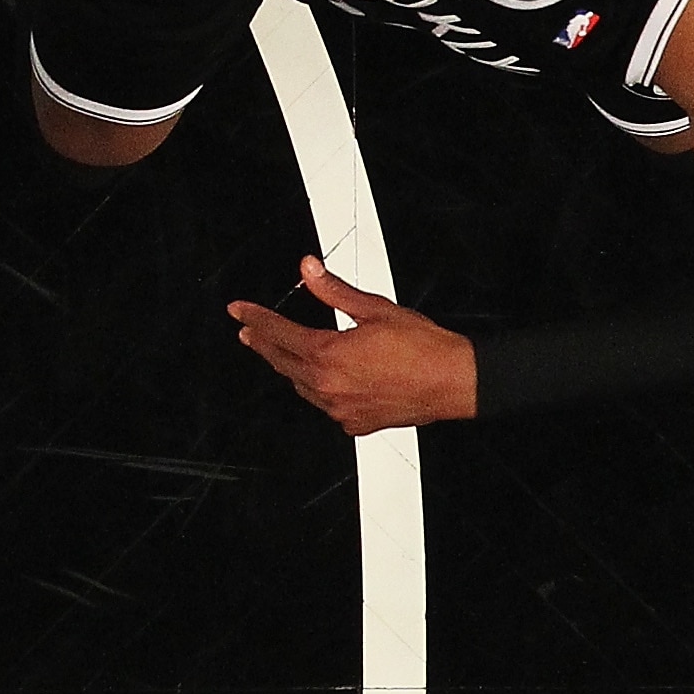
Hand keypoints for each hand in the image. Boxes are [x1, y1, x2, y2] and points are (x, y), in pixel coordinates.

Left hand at [225, 256, 479, 434]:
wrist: (454, 381)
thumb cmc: (422, 347)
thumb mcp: (373, 309)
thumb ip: (333, 290)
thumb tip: (309, 270)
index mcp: (328, 355)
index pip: (278, 333)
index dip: (255, 318)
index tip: (239, 311)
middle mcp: (328, 386)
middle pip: (282, 362)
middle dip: (263, 344)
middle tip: (248, 332)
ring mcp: (340, 409)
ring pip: (301, 387)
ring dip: (289, 368)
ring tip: (280, 353)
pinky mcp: (355, 423)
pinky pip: (325, 406)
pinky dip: (318, 390)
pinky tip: (321, 381)